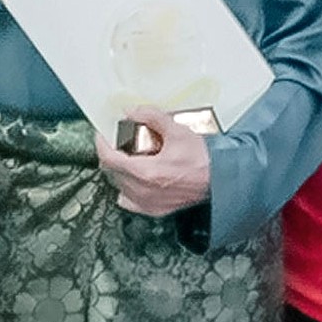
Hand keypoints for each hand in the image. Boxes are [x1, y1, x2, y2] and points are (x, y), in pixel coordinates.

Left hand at [96, 112, 216, 218]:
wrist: (220, 180)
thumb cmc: (203, 159)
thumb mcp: (178, 131)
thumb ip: (152, 117)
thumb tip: (132, 111)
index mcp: (145, 171)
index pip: (108, 158)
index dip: (101, 144)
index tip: (102, 135)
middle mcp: (142, 190)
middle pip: (111, 172)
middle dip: (111, 155)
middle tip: (119, 143)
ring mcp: (146, 202)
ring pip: (118, 186)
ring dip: (119, 171)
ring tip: (130, 159)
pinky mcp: (153, 209)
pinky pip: (128, 200)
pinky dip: (126, 189)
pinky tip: (135, 180)